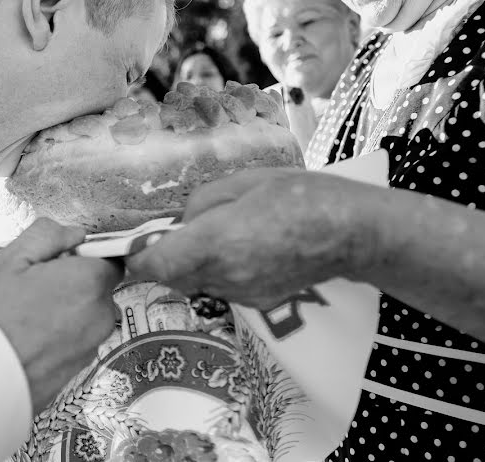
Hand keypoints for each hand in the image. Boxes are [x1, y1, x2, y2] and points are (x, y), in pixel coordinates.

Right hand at [0, 218, 123, 411]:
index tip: (53, 263)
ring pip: (85, 319)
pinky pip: (72, 345)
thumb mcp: (11, 258)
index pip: (110, 260)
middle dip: (72, 286)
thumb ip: (49, 236)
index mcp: (89, 283)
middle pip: (97, 290)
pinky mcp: (75, 375)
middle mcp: (100, 318)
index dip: (83, 258)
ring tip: (22, 318)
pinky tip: (23, 341)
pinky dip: (55, 340)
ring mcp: (89, 350)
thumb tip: (76, 235)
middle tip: (29, 290)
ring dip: (63, 314)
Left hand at [126, 169, 384, 308]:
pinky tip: (245, 249)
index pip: (156, 266)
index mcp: (215, 242)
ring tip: (223, 234)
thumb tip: (181, 225)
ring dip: (194, 264)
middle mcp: (224, 275)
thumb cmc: (297, 195)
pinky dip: (219, 272)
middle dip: (167, 257)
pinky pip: (221, 288)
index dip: (138, 259)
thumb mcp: (240, 182)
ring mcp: (242, 293)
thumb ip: (200, 205)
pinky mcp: (258, 302)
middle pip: (172, 277)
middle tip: (179, 232)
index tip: (134, 247)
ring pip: (196, 283)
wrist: (349, 231)